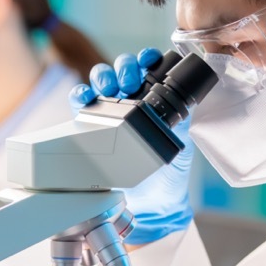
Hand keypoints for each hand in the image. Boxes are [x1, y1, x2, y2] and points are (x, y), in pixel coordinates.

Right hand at [69, 48, 193, 244]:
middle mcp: (129, 103)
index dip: (147, 59)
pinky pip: (80, 106)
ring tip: (109, 87)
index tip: (149, 60)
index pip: (148, 70)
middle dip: (124, 68)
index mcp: (153, 100)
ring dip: (102, 77)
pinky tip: (85, 98)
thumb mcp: (180, 143)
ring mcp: (108, 115)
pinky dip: (79, 96)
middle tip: (129, 80)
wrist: (151, 206)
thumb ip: (181, 122)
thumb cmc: (168, 174)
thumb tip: (186, 104)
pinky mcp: (89, 130)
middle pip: (121, 71)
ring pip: (100, 83)